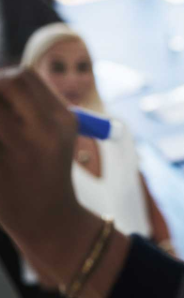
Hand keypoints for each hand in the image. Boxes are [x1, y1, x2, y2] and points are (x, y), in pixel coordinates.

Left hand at [0, 68, 128, 297]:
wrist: (50, 221)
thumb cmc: (47, 171)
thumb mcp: (58, 134)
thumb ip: (32, 104)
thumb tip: (0, 78)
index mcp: (62, 121)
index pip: (21, 76)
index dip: (2, 78)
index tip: (0, 96)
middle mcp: (44, 132)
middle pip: (2, 84)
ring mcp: (18, 151)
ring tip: (1, 138)